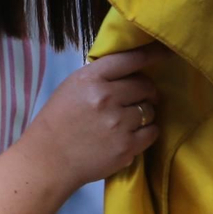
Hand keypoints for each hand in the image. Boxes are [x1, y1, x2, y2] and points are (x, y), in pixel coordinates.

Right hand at [23, 44, 163, 187]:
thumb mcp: (72, 87)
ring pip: (150, 110)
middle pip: (145, 86)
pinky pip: (152, 132)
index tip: (165, 52)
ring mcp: (118, 123)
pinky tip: (132, 134)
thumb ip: (100, 76)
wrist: (48, 161)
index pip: (130, 59)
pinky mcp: (127, 147)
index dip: (152, 54)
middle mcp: (106, 98)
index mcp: (91, 79)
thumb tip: (132, 70)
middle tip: (139, 98)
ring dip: (145, 113)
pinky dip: (147, 132)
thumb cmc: (57, 122)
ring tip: (129, 120)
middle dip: (146, 91)